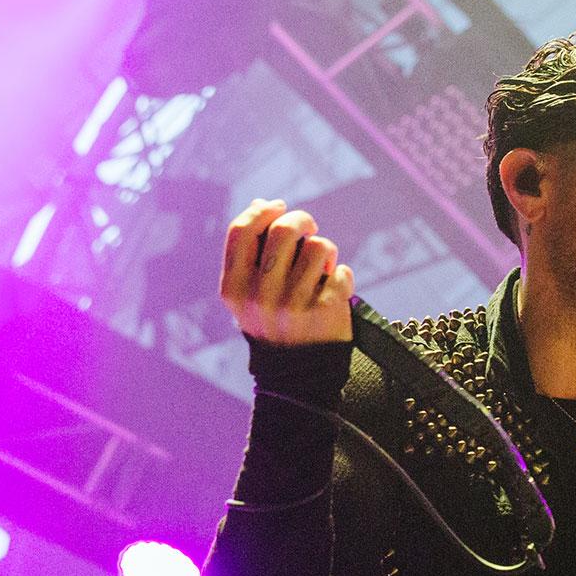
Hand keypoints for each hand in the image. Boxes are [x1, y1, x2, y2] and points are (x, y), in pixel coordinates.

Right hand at [219, 199, 354, 345]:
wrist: (301, 372)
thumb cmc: (275, 320)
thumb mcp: (250, 292)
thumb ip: (251, 251)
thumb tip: (261, 203)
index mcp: (234, 288)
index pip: (241, 231)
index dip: (262, 211)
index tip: (278, 206)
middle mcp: (260, 296)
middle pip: (283, 230)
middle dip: (301, 220)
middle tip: (309, 228)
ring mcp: (293, 304)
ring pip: (318, 247)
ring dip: (325, 251)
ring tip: (322, 268)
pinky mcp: (324, 310)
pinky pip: (341, 270)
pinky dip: (341, 275)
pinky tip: (334, 288)